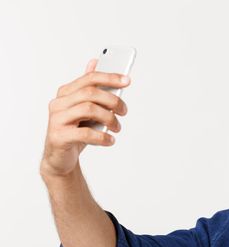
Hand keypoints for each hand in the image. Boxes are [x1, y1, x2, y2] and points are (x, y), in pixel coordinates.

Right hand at [40, 59, 129, 177]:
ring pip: (88, 109)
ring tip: (117, 128)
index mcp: (65, 93)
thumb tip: (95, 62)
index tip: (127, 81)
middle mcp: (59, 103)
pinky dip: (102, 137)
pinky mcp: (59, 137)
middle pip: (90, 93)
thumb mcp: (85, 109)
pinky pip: (85, 133)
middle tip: (124, 111)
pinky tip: (110, 140)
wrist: (60, 158)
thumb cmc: (75, 132)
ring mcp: (57, 120)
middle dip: (113, 100)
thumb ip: (90, 88)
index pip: (89, 79)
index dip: (109, 78)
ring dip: (109, 118)